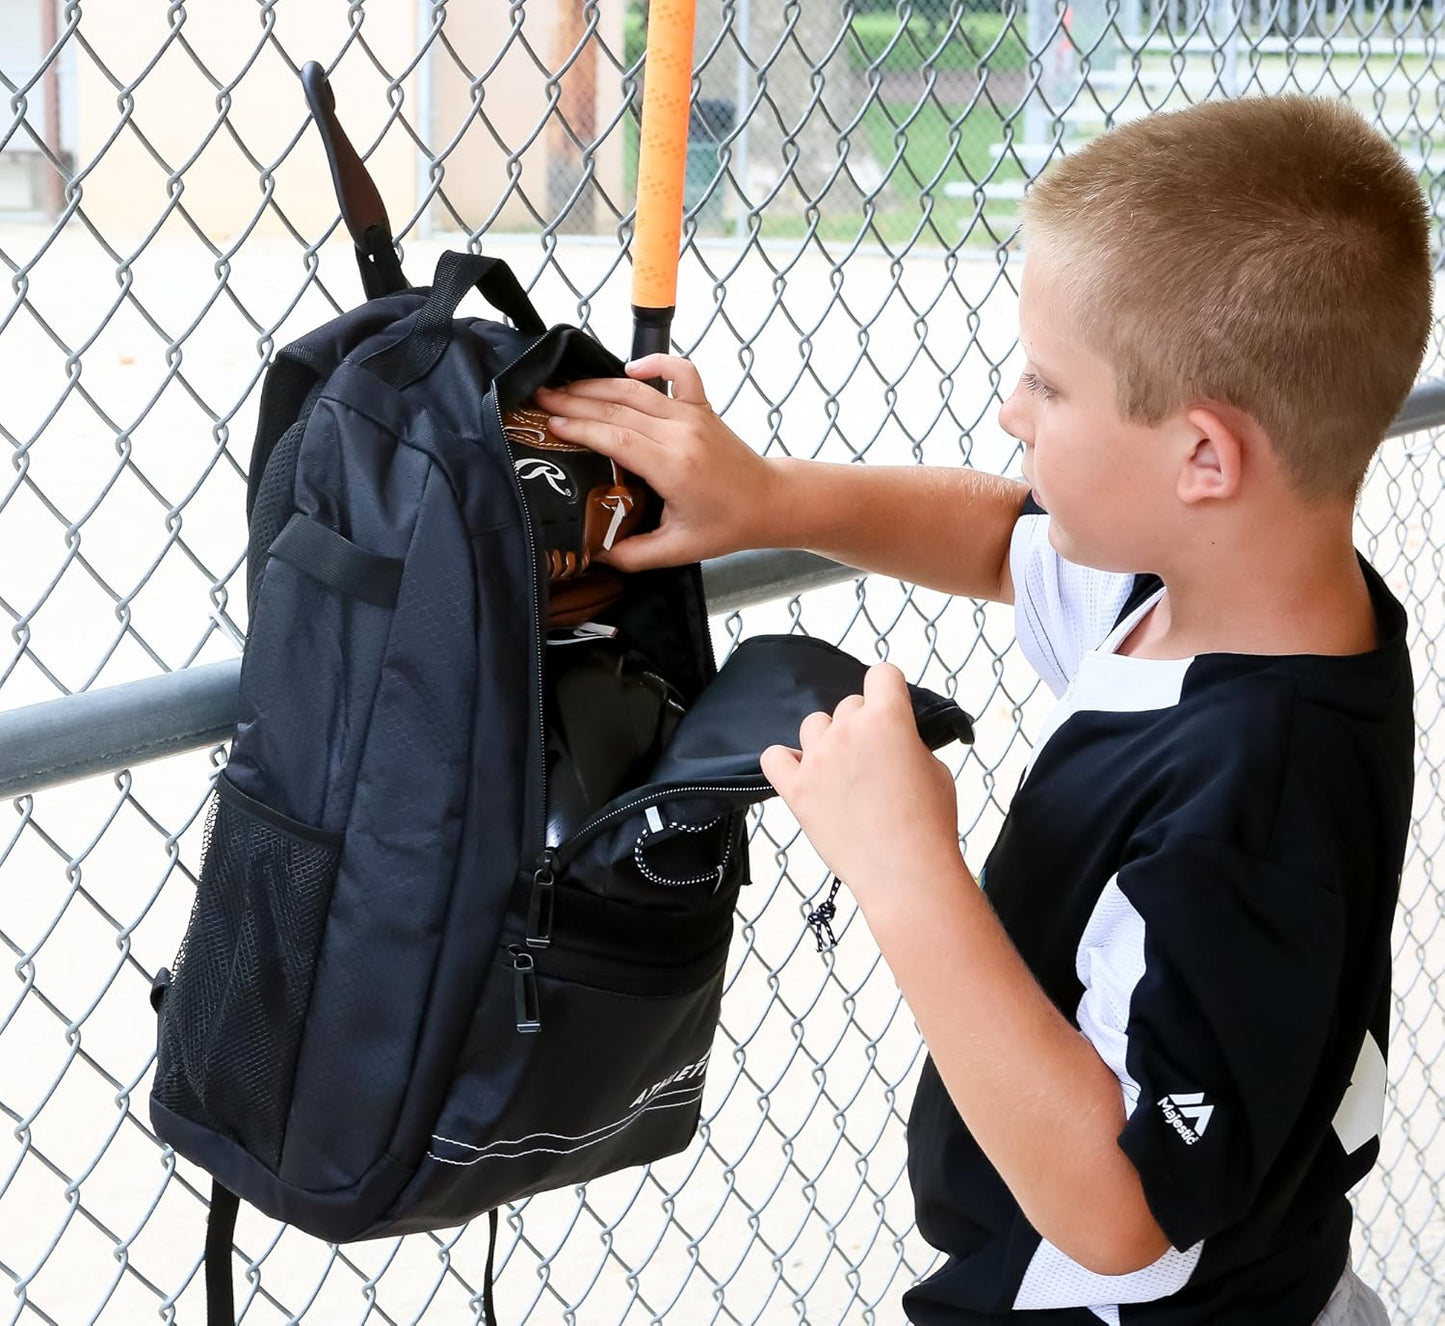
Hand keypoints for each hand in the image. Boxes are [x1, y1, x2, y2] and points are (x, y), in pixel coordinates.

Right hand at [533, 354, 783, 570]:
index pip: (615, 437)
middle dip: (574, 400)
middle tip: (540, 400)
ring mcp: (693, 415)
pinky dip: (655, 362)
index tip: (550, 425)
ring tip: (563, 387)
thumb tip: (594, 554)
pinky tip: (629, 366)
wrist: (771, 502)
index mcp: (673, 466)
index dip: (580, 428)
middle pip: (618, 406)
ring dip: (597, 384)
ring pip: (637, 389)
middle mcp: (681, 432)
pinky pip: (679, 372)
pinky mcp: (703, 407)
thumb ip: (633, 554)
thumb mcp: (678, 550)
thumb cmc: (727, 526)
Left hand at [759, 663, 961, 910]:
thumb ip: (909, 741)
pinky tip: (805, 776)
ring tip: (844, 774)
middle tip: (876, 761)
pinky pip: (774, 757)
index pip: (882, 674)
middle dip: (863, 725)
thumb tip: (894, 738)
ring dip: (828, 741)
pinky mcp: (796, 790)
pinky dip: (786, 762)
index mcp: (887, 718)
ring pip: (814, 725)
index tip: (893, 711)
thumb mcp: (935, 769)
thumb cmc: (930, 824)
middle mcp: (847, 731)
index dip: (890, 692)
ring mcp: (817, 759)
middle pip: (849, 704)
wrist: (906, 874)